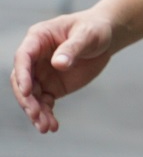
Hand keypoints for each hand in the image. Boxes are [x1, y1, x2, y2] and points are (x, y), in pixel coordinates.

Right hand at [11, 10, 119, 133]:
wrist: (106, 37)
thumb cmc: (95, 28)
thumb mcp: (87, 34)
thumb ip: (73, 48)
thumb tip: (59, 64)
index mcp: (38, 39)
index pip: (23, 58)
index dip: (23, 75)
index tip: (27, 91)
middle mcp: (34, 59)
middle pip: (23, 81)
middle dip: (27, 100)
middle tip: (36, 115)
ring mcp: (41, 74)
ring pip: (31, 97)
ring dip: (36, 112)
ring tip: (45, 127)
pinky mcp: (51, 87)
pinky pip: (44, 103)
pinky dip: (46, 115)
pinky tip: (52, 126)